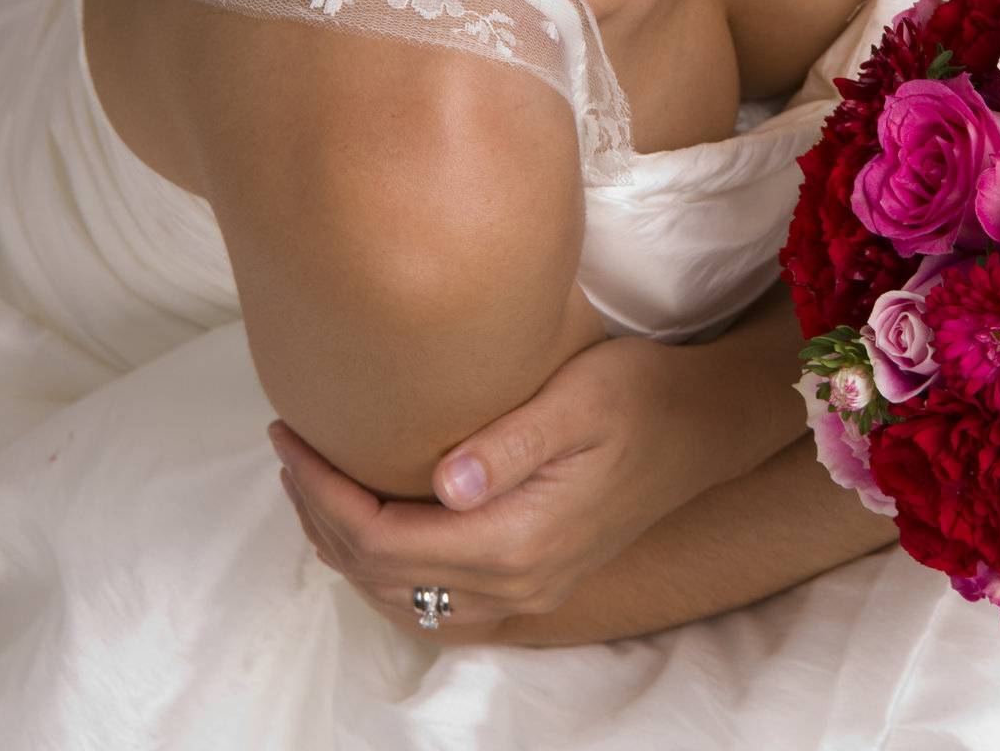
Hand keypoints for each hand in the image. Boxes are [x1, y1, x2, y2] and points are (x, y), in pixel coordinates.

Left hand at [268, 331, 723, 643]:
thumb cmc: (645, 394)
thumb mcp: (581, 398)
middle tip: (289, 450)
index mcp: (518, 538)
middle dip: (320, 517)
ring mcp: (531, 591)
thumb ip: (511, 443)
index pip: (383, 538)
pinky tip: (378, 535)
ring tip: (316, 486)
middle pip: (382, 576)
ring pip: (406, 599)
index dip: (323, 491)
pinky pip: (441, 606)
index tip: (291, 434)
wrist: (709, 424)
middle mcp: (519, 583)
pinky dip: (391, 576)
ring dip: (348, 549)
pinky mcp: (540, 580)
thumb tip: (441, 483)